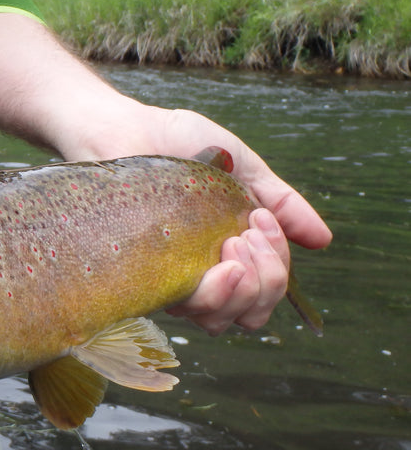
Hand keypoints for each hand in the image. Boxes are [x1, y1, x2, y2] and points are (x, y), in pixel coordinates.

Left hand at [79, 106, 331, 334]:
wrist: (126, 129)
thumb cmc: (179, 144)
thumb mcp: (243, 166)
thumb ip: (282, 202)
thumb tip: (322, 241)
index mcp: (230, 251)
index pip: (266, 291)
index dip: (276, 269)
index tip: (260, 221)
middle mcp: (202, 273)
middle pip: (250, 313)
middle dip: (267, 279)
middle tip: (246, 235)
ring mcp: (172, 277)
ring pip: (219, 320)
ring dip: (242, 289)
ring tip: (230, 246)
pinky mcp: (144, 277)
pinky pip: (182, 308)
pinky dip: (210, 292)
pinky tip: (211, 261)